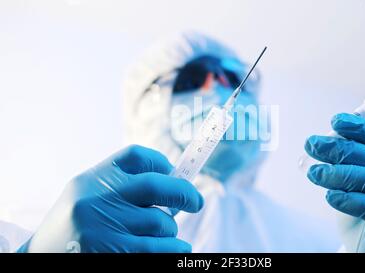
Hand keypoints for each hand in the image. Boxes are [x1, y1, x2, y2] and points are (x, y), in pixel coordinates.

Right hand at [18, 145, 203, 252]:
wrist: (41, 256)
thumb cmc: (75, 224)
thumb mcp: (89, 194)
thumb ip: (123, 186)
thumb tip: (174, 181)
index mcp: (93, 180)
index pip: (135, 157)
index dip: (160, 162)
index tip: (174, 172)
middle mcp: (97, 201)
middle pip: (154, 186)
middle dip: (183, 193)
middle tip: (196, 202)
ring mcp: (103, 230)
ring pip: (161, 224)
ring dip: (171, 230)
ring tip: (166, 234)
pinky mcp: (112, 254)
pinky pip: (157, 249)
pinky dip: (174, 249)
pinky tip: (176, 248)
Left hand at [305, 113, 364, 252]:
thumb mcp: (356, 186)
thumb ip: (349, 163)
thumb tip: (327, 137)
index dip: (361, 128)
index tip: (335, 120)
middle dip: (341, 149)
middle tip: (312, 145)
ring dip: (341, 174)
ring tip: (315, 173)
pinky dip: (352, 200)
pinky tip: (331, 196)